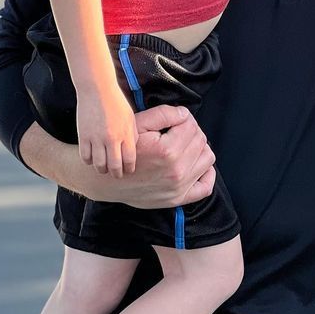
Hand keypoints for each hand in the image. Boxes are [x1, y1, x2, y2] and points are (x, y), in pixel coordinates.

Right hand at [77, 86, 138, 177]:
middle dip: (116, 173)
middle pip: (114, 165)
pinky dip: (89, 161)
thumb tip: (133, 151)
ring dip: (102, 169)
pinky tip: (91, 160)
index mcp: (126, 133)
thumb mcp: (130, 118)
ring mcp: (97, 138)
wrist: (98, 90)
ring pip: (99, 164)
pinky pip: (85, 156)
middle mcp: (112, 138)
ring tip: (104, 170)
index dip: (129, 168)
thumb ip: (132, 135)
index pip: (130, 159)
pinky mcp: (84, 136)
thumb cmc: (116, 103)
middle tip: (116, 175)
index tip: (128, 171)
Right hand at [89, 105, 216, 206]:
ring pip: (207, 158)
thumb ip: (163, 114)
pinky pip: (205, 187)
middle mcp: (176, 170)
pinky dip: (207, 174)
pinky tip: (197, 164)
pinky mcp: (177, 199)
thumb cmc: (121, 150)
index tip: (176, 120)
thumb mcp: (136, 125)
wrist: (107, 179)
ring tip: (186, 145)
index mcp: (166, 150)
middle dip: (192, 131)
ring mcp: (178, 187)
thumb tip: (185, 114)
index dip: (185, 118)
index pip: (191, 125)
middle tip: (178, 131)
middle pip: (200, 140)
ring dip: (200, 148)